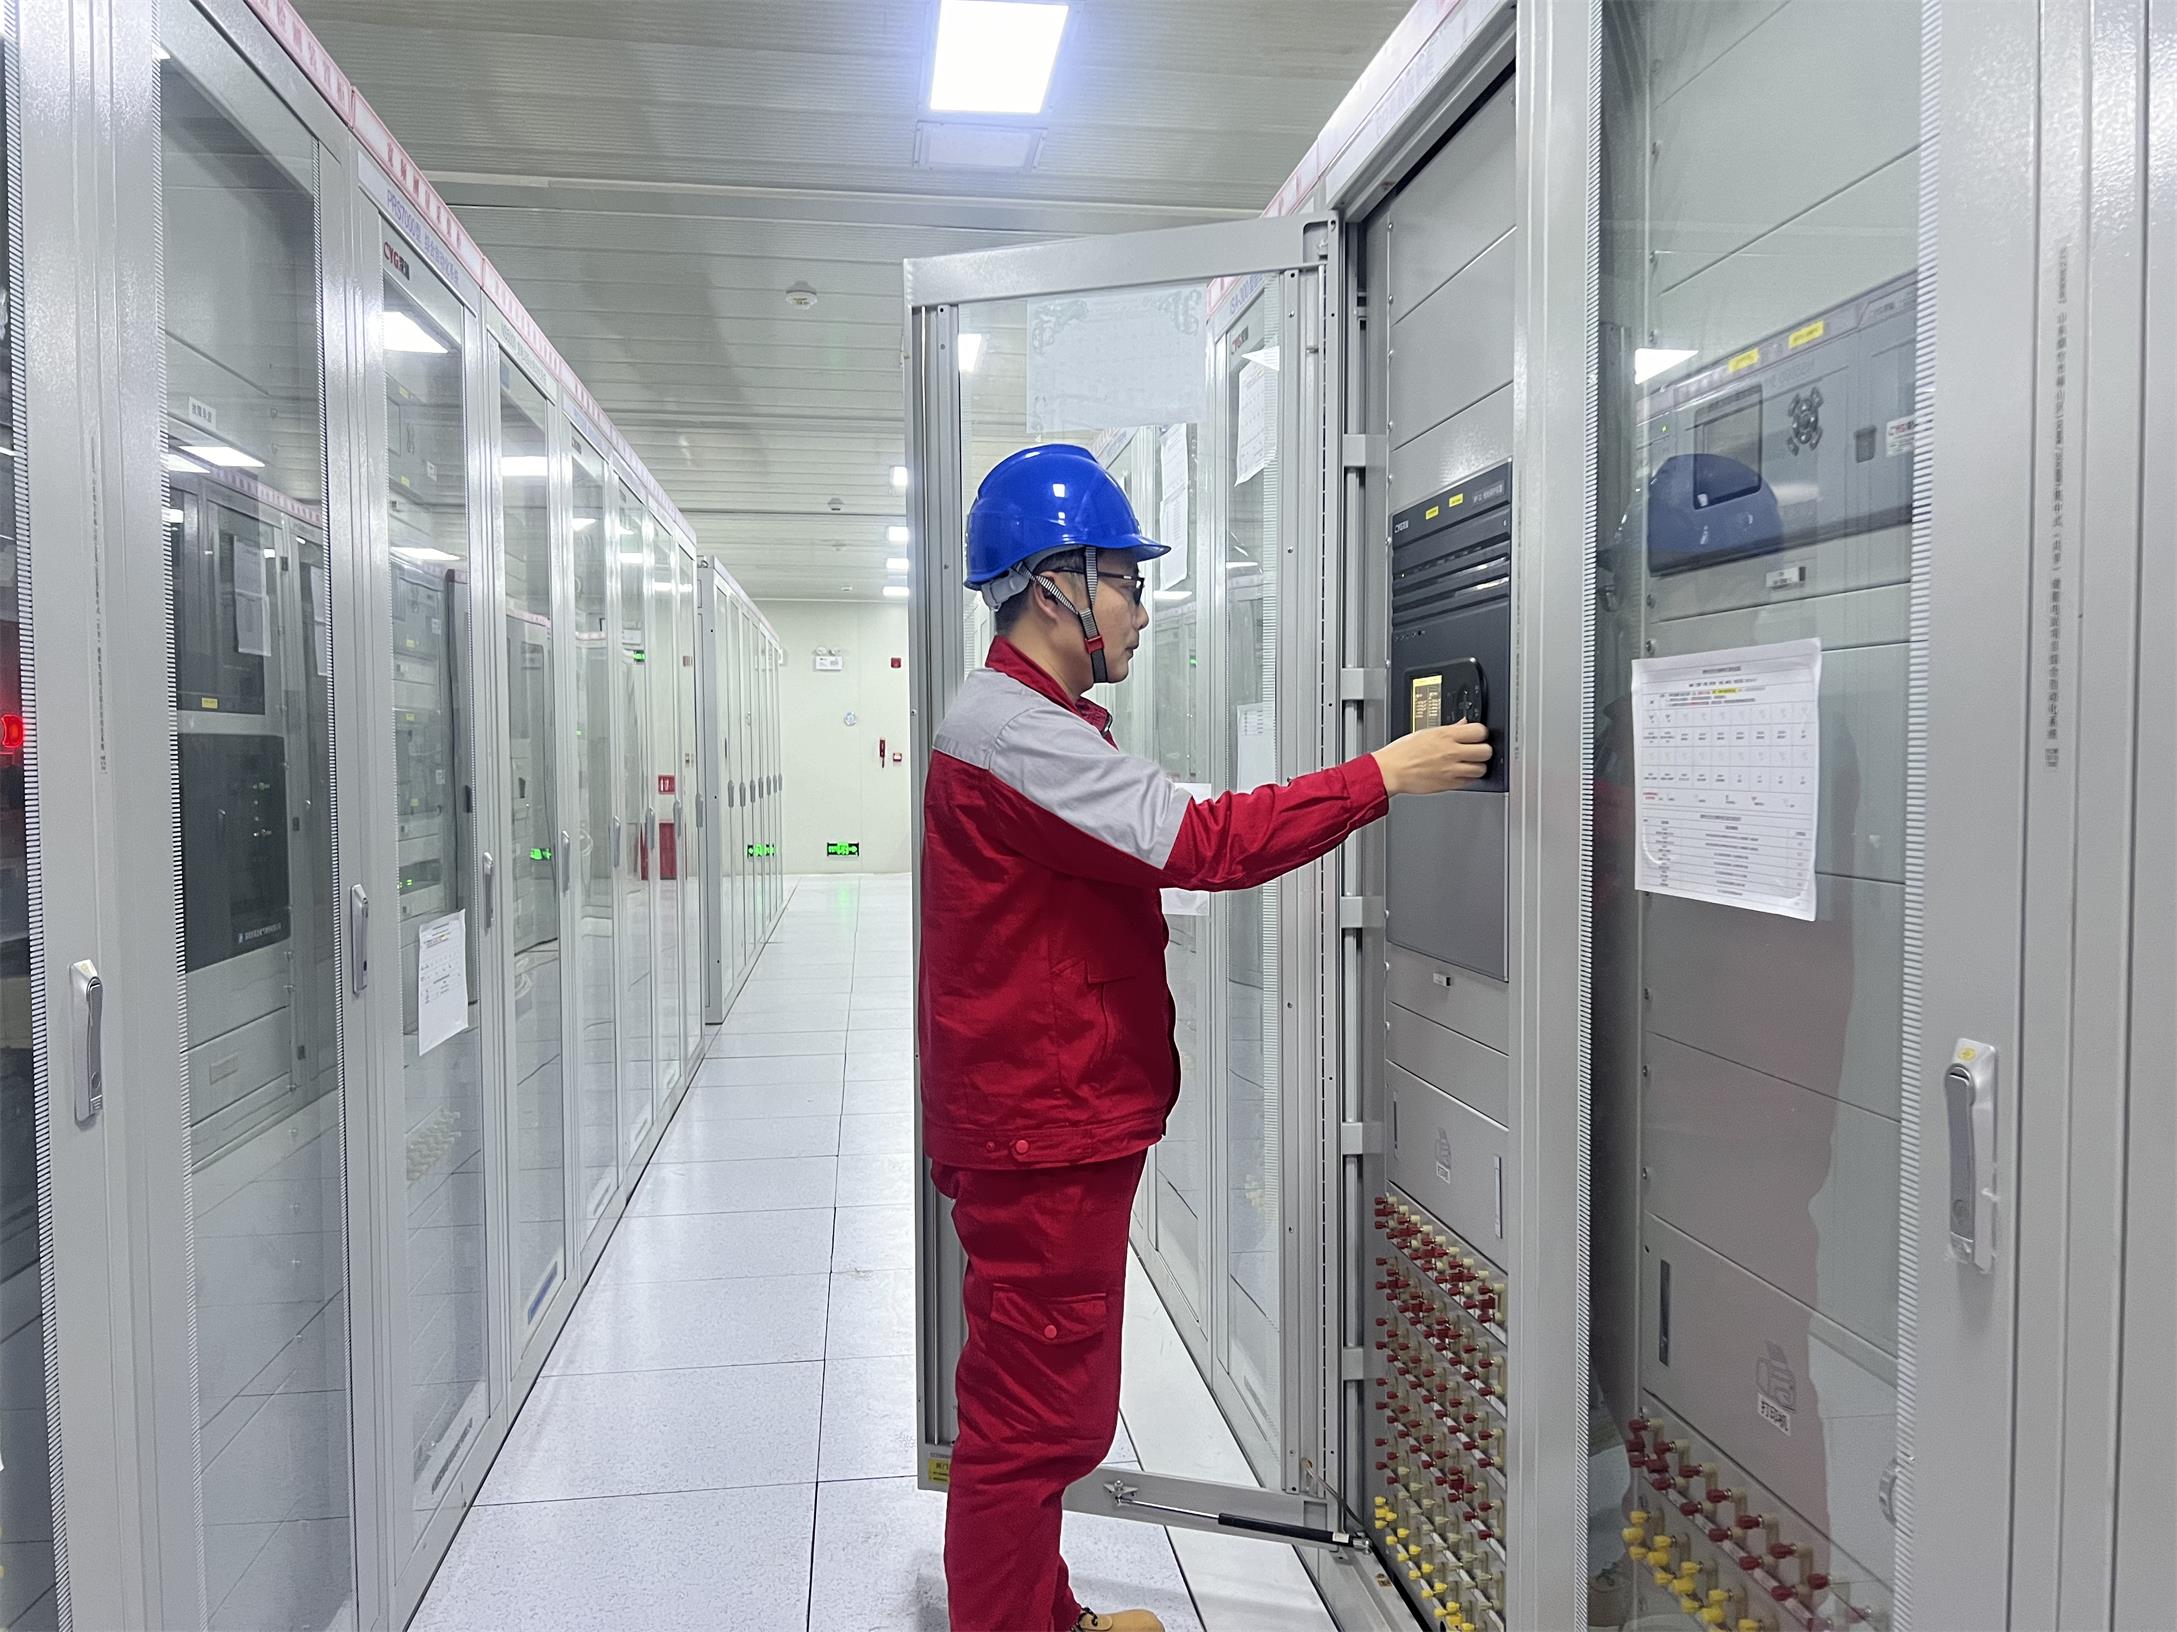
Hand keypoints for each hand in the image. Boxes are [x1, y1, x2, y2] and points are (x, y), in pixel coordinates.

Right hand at [1373, 721, 1491, 794]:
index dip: (1481, 733)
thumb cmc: (1402, 752)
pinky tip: (1460, 773)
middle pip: (1485, 751)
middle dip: (1483, 750)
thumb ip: (1450, 728)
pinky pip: (1469, 782)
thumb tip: (1463, 724)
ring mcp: (1451, 769)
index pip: (1480, 731)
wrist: (1391, 770)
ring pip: (1481, 769)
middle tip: (1477, 750)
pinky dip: (1468, 778)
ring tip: (1470, 763)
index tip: (1477, 735)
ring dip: (1478, 766)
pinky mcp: (1449, 784)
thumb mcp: (1426, 731)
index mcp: (1446, 735)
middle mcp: (1451, 752)